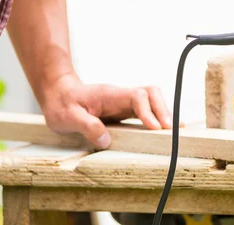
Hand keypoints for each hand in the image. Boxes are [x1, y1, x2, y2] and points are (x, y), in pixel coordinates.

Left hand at [39, 73, 173, 149]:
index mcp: (110, 94)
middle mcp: (121, 96)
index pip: (137, 96)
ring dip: (164, 114)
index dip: (148, 111)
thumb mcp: (66, 117)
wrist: (58, 93)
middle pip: (151, 94)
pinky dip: (158, 119)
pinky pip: (147, 111)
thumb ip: (86, 126)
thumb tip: (106, 140)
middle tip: (171, 131)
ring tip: (175, 132)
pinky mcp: (125, 110)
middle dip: (163, 110)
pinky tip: (166, 130)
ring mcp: (124, 102)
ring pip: (152, 100)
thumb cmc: (62, 104)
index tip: (155, 127)